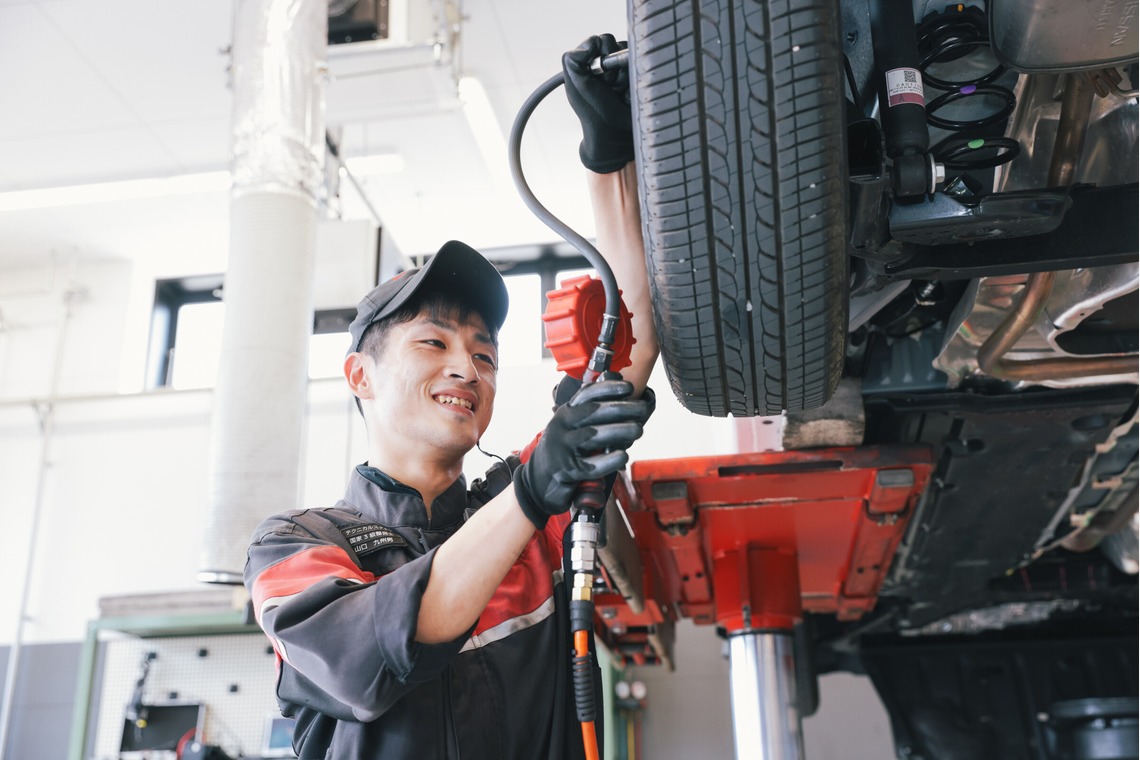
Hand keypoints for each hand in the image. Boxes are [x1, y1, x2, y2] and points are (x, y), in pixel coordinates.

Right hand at [515, 380, 652, 528]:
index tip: (628, 387)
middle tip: (642, 409)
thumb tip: (620, 383)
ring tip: (638, 429)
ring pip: (592, 435)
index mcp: (566, 412)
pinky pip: (591, 465)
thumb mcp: (573, 425)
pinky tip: (623, 456)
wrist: (539, 479)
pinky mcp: (567, 471)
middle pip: (592, 412)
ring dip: (619, 431)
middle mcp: (561, 426)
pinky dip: (609, 460)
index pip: (586, 394)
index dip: (607, 388)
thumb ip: (593, 409)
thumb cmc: (565, 448)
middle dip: (621, 408)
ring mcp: (562, 448)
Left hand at [562, 34, 633, 173]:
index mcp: (592, 63)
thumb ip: (573, 60)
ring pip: (629, 53)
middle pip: (615, 43)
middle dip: (611, 65)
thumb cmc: (594, 113)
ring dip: (624, 74)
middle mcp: (610, 63)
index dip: (597, 55)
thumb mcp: (575, 86)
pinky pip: (644, 64)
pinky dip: (637, 77)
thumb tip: (592, 43)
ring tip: (620, 92)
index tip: (594, 77)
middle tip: (609, 86)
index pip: (599, 41)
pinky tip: (630, 93)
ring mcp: (627, 69)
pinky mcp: (642, 76)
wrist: (617, 136)